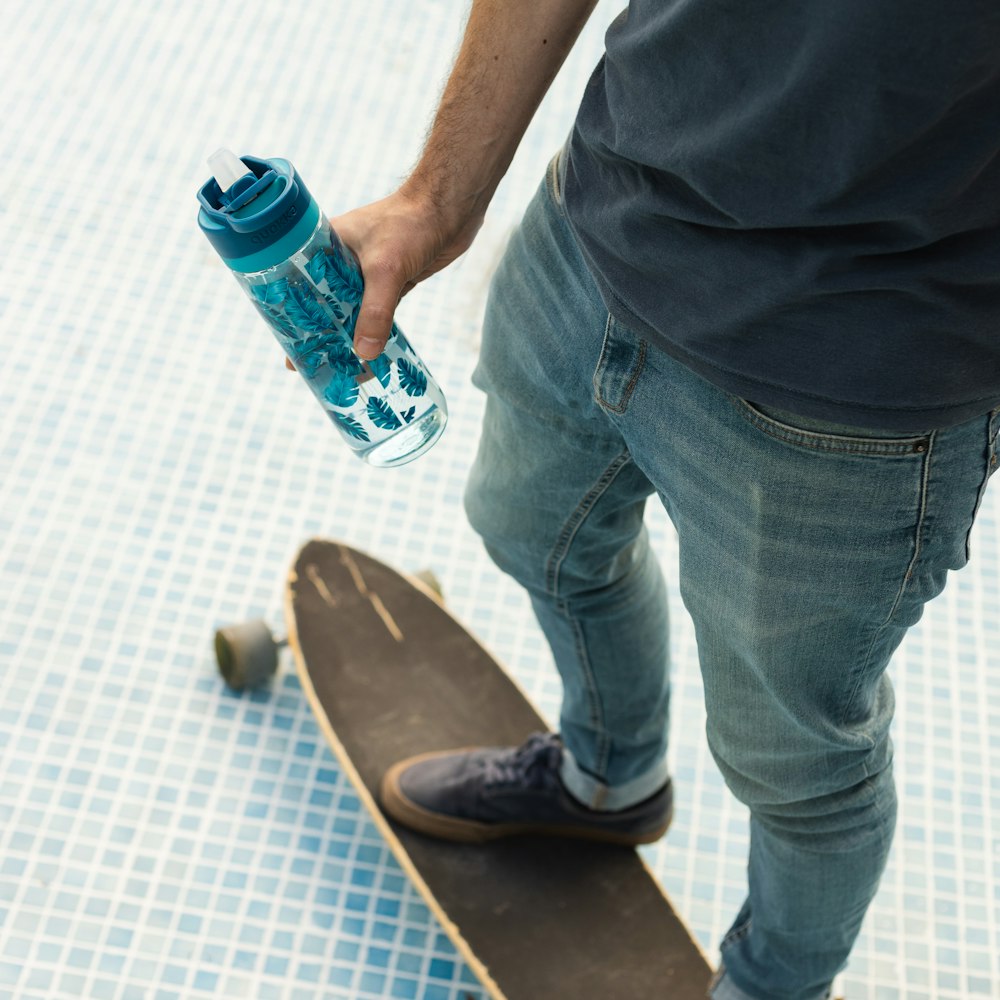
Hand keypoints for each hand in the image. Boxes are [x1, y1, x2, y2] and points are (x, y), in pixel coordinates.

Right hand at [285, 189, 481, 369]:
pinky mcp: (393, 282)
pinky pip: (378, 313)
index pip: (300, 287)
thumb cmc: (409, 224)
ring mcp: (369, 273)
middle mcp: (343, 261)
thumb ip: (375, 312)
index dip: (291, 317)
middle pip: (324, 304)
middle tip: (309, 367)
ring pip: (352, 311)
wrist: (449, 208)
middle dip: (319, 333)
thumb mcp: (385, 270)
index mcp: (327, 247)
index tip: (287, 347)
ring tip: (339, 368)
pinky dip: (374, 331)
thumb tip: (364, 353)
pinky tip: (370, 353)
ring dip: (348, 335)